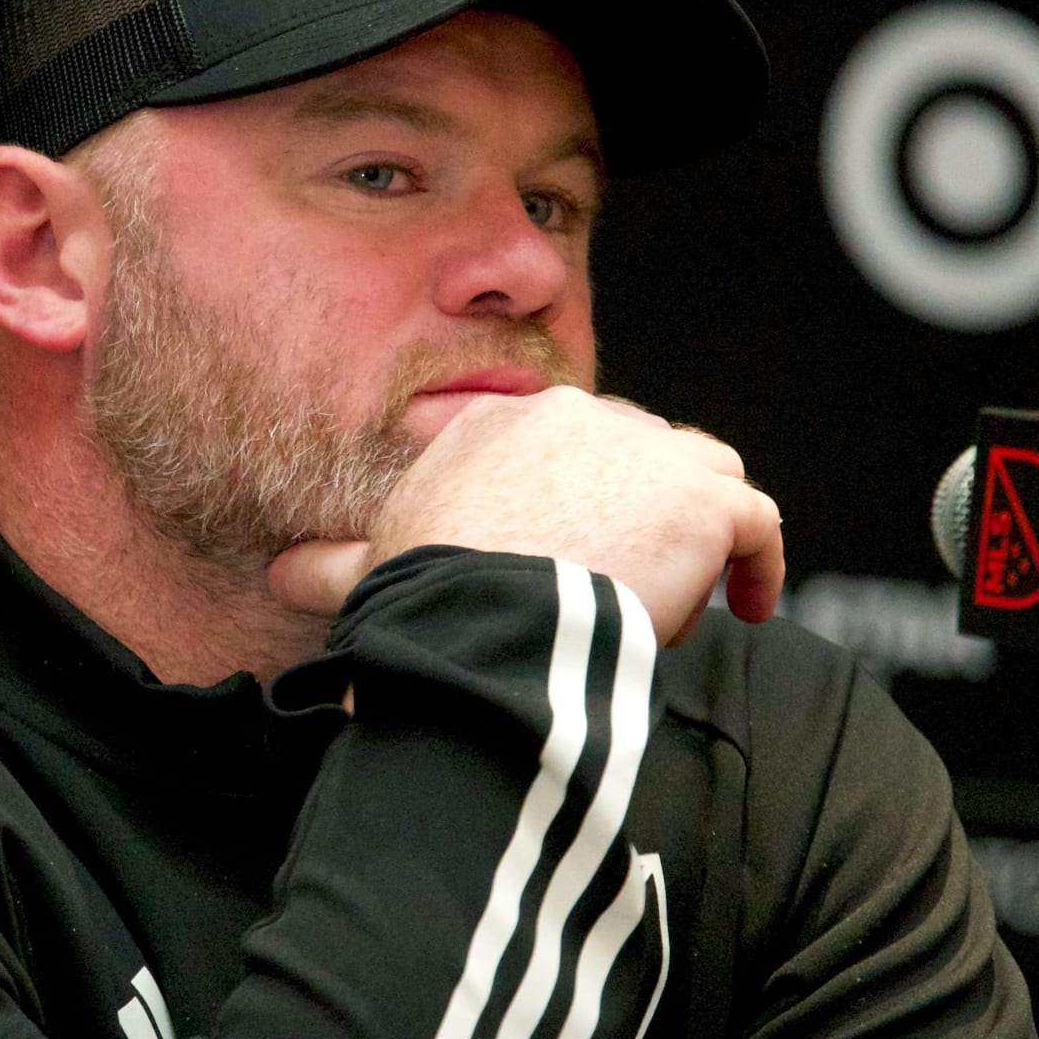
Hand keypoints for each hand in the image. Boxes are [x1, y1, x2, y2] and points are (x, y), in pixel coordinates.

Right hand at [268, 388, 782, 645]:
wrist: (485, 622)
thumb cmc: (424, 599)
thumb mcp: (375, 569)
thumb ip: (336, 562)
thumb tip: (278, 572)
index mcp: (498, 427)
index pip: (565, 443)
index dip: (581, 497)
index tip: (576, 549)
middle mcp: (575, 417)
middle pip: (636, 450)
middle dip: (642, 506)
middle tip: (631, 577)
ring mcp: (645, 452)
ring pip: (701, 472)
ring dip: (700, 527)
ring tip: (687, 588)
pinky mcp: (701, 498)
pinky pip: (756, 522)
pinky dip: (760, 562)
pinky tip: (751, 607)